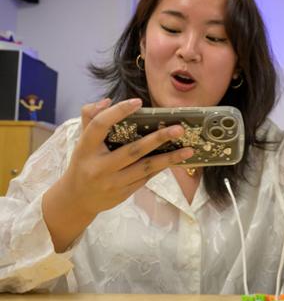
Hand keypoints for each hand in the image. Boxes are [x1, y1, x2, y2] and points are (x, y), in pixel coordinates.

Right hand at [61, 98, 193, 214]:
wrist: (77, 199)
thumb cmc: (83, 163)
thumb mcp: (81, 141)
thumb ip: (91, 118)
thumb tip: (108, 100)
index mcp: (85, 148)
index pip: (100, 125)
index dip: (118, 112)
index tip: (138, 102)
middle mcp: (99, 166)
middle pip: (133, 150)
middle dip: (158, 139)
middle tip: (178, 129)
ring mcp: (113, 182)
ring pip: (145, 168)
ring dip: (169, 158)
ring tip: (189, 150)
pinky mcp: (124, 193)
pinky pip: (147, 177)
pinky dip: (161, 167)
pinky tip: (176, 159)